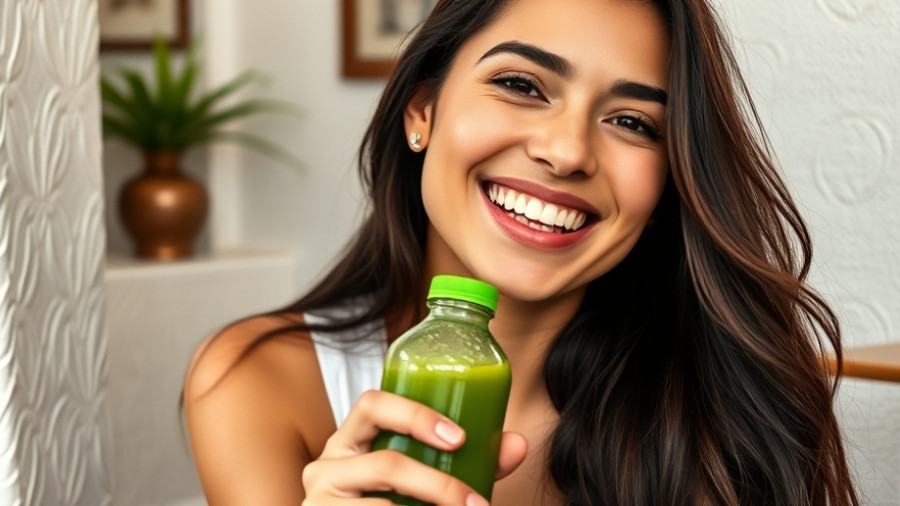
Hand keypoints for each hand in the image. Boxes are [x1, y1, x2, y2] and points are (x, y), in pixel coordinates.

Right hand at [301, 390, 527, 504]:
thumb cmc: (388, 500)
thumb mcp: (422, 478)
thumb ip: (468, 462)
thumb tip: (517, 444)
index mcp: (351, 439)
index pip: (372, 404)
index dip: (415, 415)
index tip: (460, 438)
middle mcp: (327, 465)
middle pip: (385, 462)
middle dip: (437, 484)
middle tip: (474, 502)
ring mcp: (321, 501)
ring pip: (382, 505)